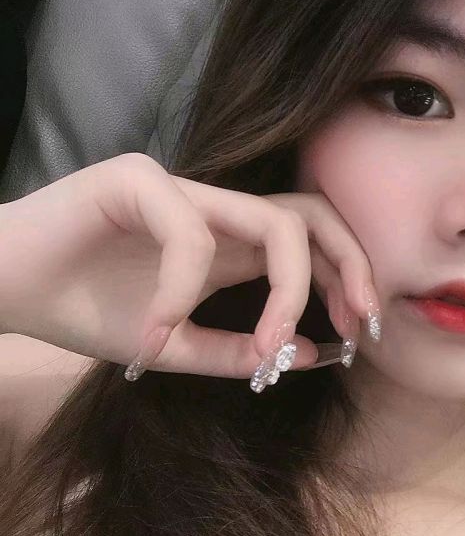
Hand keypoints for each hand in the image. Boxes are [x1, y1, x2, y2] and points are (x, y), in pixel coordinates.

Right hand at [0, 153, 380, 386]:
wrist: (0, 287)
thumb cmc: (79, 309)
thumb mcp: (170, 348)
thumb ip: (233, 354)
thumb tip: (309, 356)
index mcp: (224, 245)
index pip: (308, 240)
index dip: (346, 278)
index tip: (354, 335)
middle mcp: (211, 210)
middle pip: (310, 213)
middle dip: (349, 265)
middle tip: (357, 321)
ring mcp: (177, 189)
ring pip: (270, 217)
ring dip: (285, 288)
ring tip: (265, 344)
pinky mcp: (134, 179)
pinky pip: (190, 233)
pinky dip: (184, 290)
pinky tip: (157, 332)